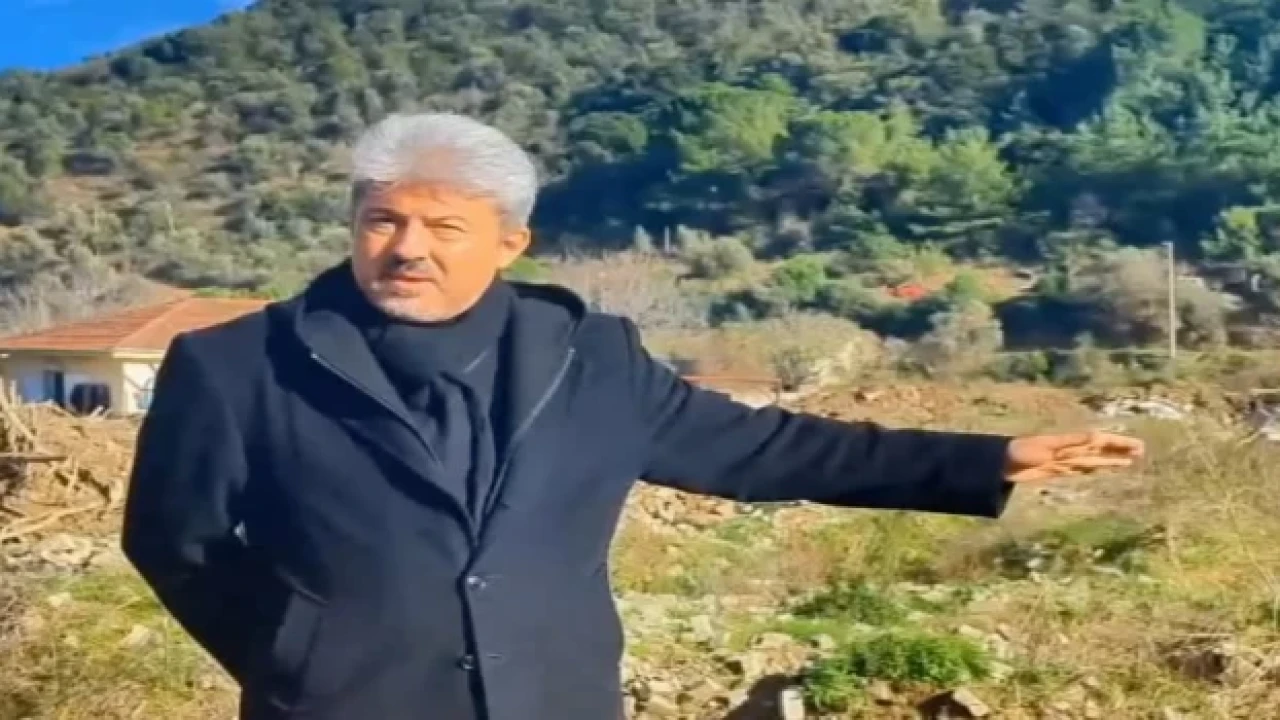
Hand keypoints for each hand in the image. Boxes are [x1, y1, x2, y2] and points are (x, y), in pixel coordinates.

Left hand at [1004, 431, 1144, 482]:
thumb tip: (1096, 437)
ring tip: (1128, 462)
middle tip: (1141, 452)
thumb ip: (1071, 443)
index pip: (1100, 442)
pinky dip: (1091, 469)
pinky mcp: (1054, 470)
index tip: (1137, 447)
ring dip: (1110, 461)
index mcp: (1069, 443)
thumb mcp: (1047, 446)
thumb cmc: (1020, 451)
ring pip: (1092, 460)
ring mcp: (1062, 461)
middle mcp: (1069, 451)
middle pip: (1099, 450)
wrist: (999, 462)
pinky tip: (1099, 469)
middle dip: (1119, 451)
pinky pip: (1078, 470)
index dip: (1118, 444)